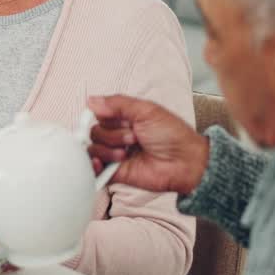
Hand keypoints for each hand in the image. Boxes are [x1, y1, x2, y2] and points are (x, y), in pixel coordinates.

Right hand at [87, 95, 209, 195]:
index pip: (100, 114)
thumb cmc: (172, 135)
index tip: (120, 120)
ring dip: (108, 149)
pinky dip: (93, 165)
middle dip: (112, 134)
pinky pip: (93, 170)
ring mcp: (116, 154)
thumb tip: (90, 101)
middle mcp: (119, 136)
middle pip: (95, 132)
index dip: (106, 117)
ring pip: (93, 148)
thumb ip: (117, 103)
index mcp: (125, 119)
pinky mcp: (115, 173)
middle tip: (133, 138)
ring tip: (127, 153)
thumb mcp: (146, 110)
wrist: (184, 162)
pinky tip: (102, 163)